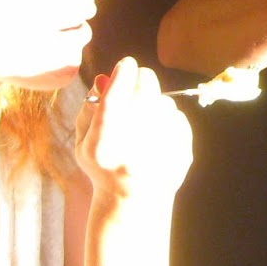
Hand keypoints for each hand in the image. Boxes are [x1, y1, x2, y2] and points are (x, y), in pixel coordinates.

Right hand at [74, 58, 193, 202]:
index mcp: (105, 141)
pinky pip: (179, 118)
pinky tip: (157, 139)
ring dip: (154, 104)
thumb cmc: (104, 166)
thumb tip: (107, 78)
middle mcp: (135, 144)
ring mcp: (163, 148)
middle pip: (146, 85)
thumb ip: (90, 107)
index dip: (123, 71)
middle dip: (141, 78)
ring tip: (142, 127)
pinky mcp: (183, 151)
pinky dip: (169, 121)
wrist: (133, 200)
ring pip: (164, 102)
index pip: (117, 90)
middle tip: (136, 83)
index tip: (126, 65)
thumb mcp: (84, 141)